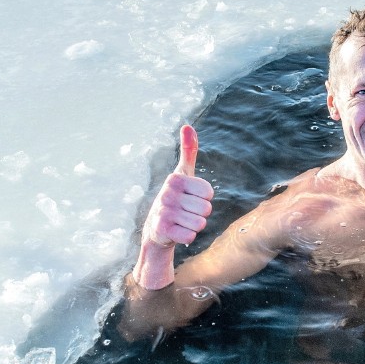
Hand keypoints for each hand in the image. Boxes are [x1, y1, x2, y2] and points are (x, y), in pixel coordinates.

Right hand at [134, 125, 213, 289]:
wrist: (156, 229)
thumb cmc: (175, 198)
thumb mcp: (182, 175)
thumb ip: (188, 151)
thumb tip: (187, 126)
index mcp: (175, 179)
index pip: (209, 192)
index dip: (204, 199)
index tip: (190, 199)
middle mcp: (167, 193)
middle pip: (206, 209)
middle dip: (200, 214)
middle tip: (185, 213)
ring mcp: (163, 212)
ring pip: (200, 223)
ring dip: (194, 226)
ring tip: (181, 222)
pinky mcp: (162, 230)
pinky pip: (191, 236)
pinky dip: (187, 237)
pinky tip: (176, 232)